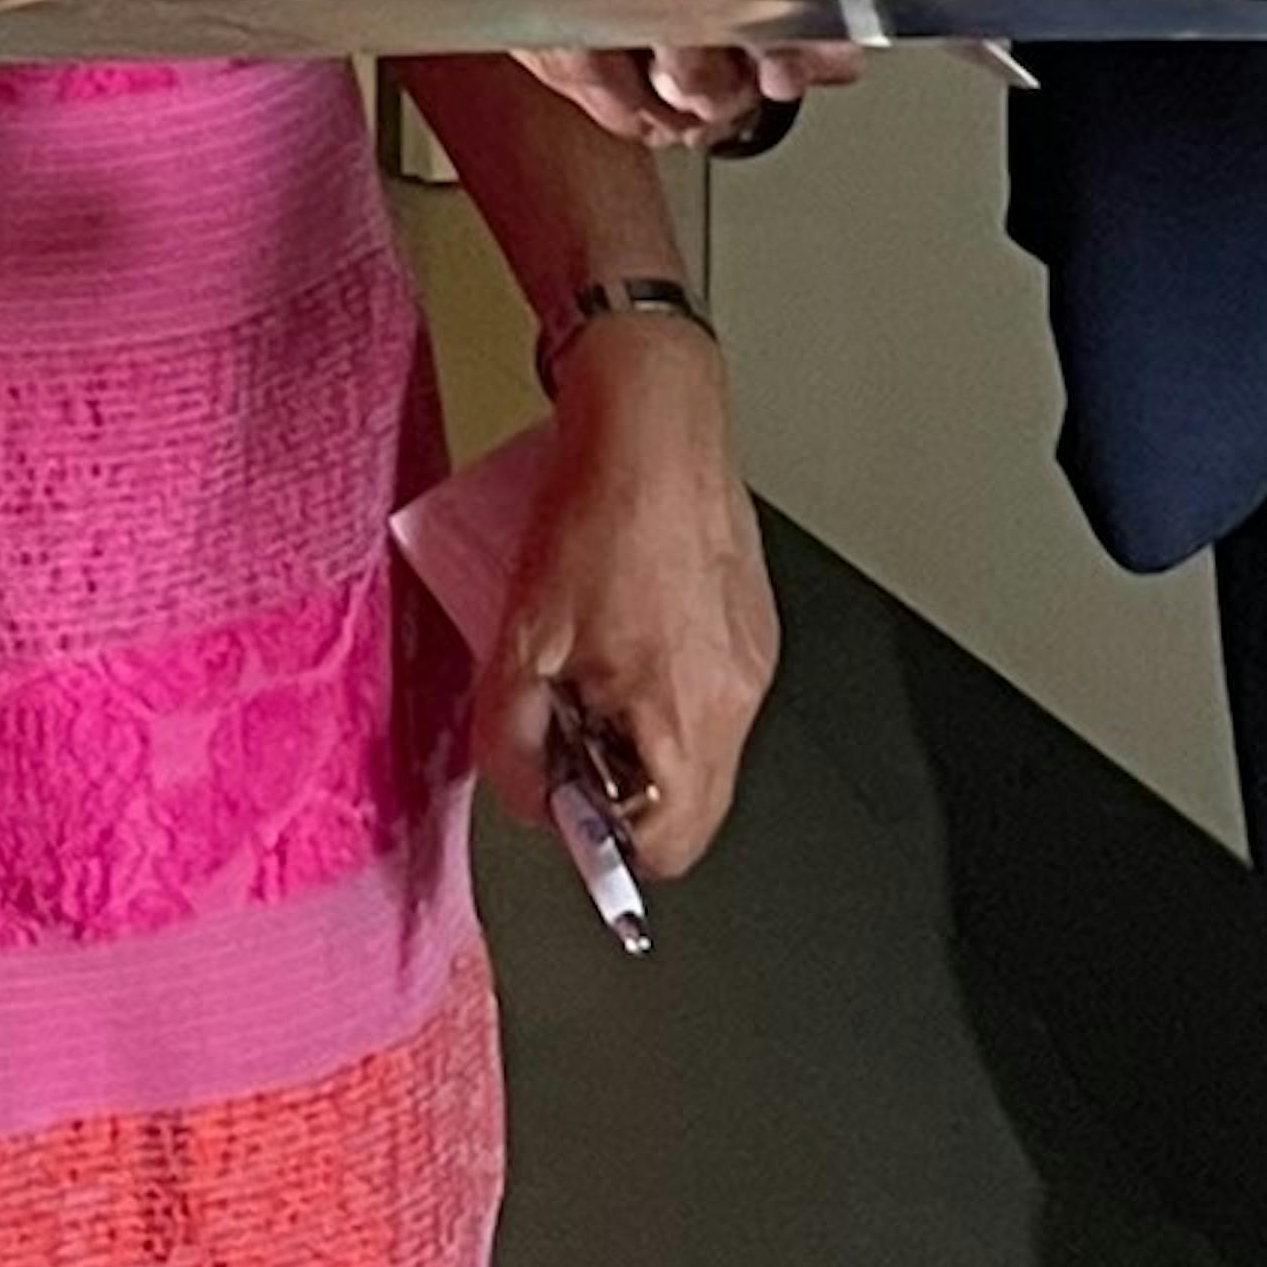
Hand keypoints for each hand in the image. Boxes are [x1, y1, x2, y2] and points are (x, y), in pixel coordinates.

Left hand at [477, 315, 775, 873]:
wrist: (654, 418)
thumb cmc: (599, 510)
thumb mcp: (520, 642)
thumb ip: (513, 745)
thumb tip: (528, 798)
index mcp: (687, 717)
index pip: (669, 849)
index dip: (607, 842)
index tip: (567, 801)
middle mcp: (737, 698)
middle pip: (688, 803)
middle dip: (621, 784)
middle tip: (568, 727)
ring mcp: (752, 659)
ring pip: (698, 745)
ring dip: (641, 733)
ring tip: (590, 666)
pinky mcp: (753, 622)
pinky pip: (710, 689)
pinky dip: (664, 685)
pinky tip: (620, 626)